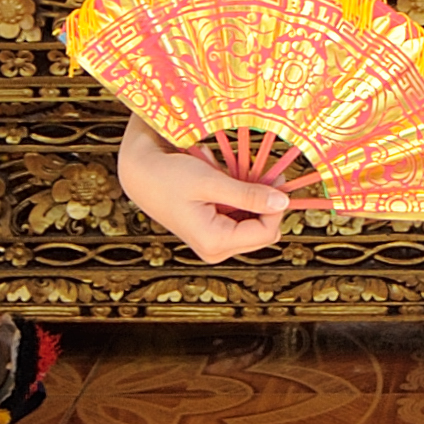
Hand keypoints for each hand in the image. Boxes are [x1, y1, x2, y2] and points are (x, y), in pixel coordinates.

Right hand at [117, 121, 289, 260]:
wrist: (141, 174)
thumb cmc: (170, 176)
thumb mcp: (211, 182)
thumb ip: (248, 194)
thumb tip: (283, 202)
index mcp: (214, 243)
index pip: (267, 232)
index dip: (276, 206)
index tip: (276, 176)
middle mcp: (215, 250)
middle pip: (263, 232)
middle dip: (265, 203)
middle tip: (261, 173)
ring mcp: (213, 244)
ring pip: (254, 225)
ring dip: (253, 200)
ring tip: (236, 176)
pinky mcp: (212, 234)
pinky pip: (240, 220)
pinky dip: (241, 200)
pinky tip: (227, 183)